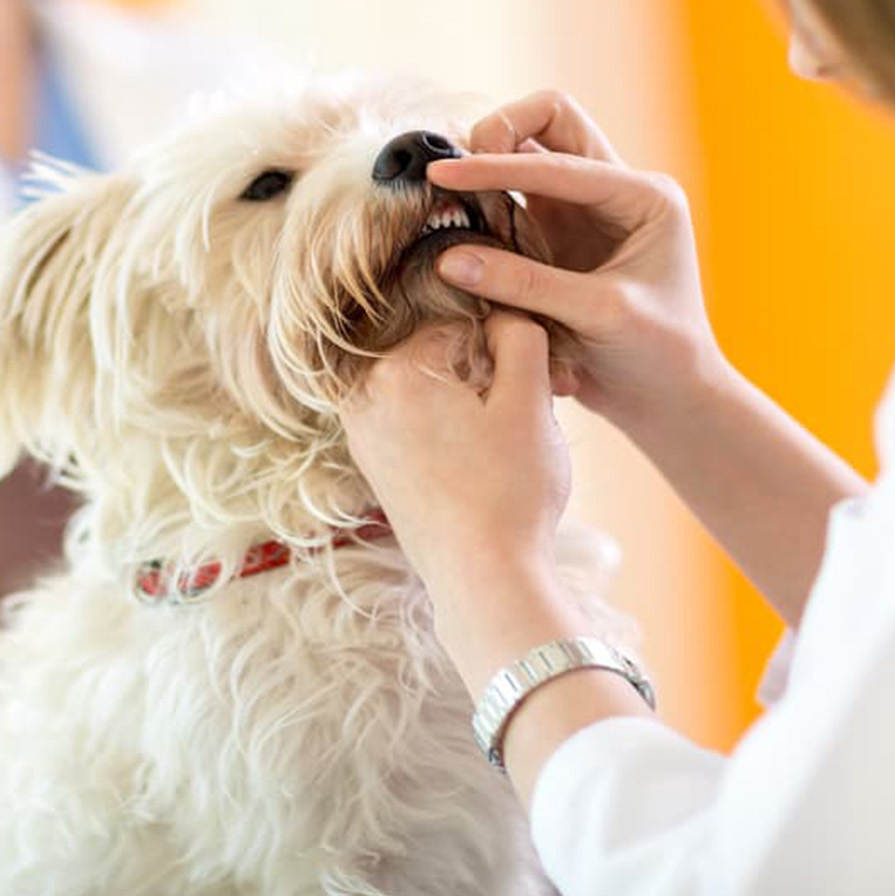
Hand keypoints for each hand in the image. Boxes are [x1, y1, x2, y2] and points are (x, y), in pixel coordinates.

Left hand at [340, 313, 570, 607]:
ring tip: (497, 446)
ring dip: (466, 404)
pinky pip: (412, 421)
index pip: (466, 326)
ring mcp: (362, 432)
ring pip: (428, 389)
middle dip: (483, 378)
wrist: (482, 580)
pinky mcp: (371, 464)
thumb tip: (503, 315)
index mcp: (398, 368)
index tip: (532, 391)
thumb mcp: (530, 402)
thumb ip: (520, 337)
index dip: (508, 354)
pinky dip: (444, 430)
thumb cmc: (511, 492)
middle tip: (517, 422)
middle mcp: (365, 395)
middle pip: (441, 357)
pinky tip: (472, 464)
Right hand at [430, 90, 726, 431]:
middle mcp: (615, 190)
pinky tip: (457, 221)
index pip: (558, 161)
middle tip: (456, 172)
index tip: (444, 173)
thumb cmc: (656, 357)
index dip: (496, 165)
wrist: (669, 400)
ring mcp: (583, 210)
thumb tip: (449, 257)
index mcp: (643, 196)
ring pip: (527, 151)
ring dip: (488, 165)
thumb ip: (526, 284)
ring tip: (446, 195)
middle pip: (549, 121)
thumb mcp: (598, 316)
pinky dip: (484, 201)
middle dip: (500, 132)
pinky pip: (512, 197)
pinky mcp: (556, 236)